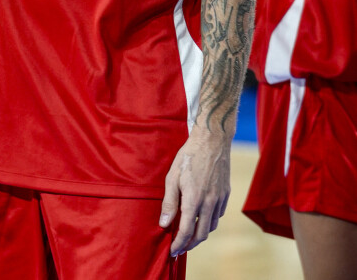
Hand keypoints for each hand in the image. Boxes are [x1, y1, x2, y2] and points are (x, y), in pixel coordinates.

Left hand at [159, 128, 230, 256]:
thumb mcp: (172, 177)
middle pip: (201, 235)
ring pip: (211, 226)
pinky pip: (218, 215)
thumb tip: (164, 224)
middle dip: (190, 245)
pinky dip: (210, 221)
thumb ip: (169, 202)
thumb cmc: (188, 157)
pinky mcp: (226, 194)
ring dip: (200, 234)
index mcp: (194, 200)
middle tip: (180, 248)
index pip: (187, 231)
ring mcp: (220, 199)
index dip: (179, 244)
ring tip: (189, 234)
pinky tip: (202, 217)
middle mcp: (209, 203)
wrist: (212, 141)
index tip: (172, 251)